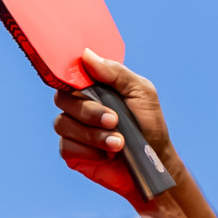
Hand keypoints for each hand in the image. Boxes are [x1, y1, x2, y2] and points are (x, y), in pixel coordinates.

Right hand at [54, 49, 175, 205]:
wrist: (154, 162)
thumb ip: (115, 72)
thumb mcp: (141, 91)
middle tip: (114, 120)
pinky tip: (108, 155)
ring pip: (63, 124)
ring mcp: (74, 129)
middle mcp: (80, 106)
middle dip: (89, 111)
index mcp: (94, 88)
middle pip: (63, 99)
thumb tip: (86, 55)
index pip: (70, 76)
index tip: (88, 86)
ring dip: (93, 135)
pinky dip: (89, 151)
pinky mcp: (73, 153)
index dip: (73, 78)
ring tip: (119, 143)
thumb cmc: (149, 125)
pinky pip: (66, 146)